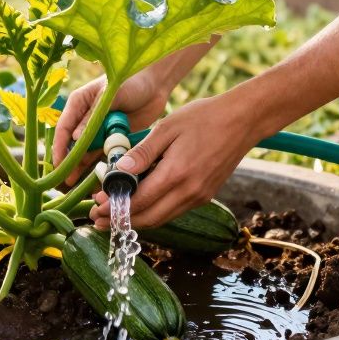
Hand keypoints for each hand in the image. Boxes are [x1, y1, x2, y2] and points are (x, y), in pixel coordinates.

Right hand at [51, 71, 169, 181]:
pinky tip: (99, 181)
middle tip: (65, 183)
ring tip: (78, 187)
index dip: (59, 148)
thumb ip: (92, 117)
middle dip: (69, 164)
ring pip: (88, 153)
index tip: (57, 165)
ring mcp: (100, 130)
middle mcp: (86, 118)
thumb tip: (74, 139)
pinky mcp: (114, 138)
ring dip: (83, 170)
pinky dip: (102, 168)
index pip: (63, 128)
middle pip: (73, 145)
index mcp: (79, 103)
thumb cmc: (131, 81)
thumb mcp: (110, 96)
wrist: (157, 83)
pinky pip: (104, 156)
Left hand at [88, 91, 266, 228]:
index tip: (95, 208)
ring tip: (114, 216)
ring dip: (137, 220)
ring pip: (162, 218)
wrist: (243, 120)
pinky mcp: (205, 195)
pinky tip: (141, 204)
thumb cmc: (203, 117)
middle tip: (97, 219)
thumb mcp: (167, 128)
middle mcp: (189, 192)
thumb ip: (143, 152)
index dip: (114, 208)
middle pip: (149, 218)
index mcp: (176, 174)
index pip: (139, 201)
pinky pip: (174, 210)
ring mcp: (200, 196)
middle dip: (120, 221)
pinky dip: (154, 212)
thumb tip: (118, 171)